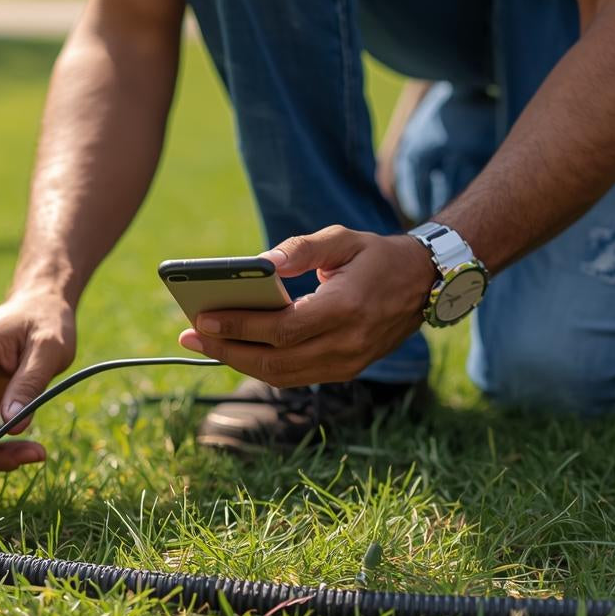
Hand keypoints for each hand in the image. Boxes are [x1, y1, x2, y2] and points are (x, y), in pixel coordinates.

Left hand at [179, 226, 433, 386]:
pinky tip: (235, 349)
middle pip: (274, 360)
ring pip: (281, 375)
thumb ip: (301, 248)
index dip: (238, 326)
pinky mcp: (345, 371)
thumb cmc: (377, 257)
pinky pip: (294, 376)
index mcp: (346, 309)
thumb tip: (259, 264)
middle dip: (226, 349)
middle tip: (189, 336)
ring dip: (238, 362)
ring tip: (204, 343)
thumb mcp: (343, 239)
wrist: (425, 285)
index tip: (201, 318)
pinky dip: (261, 366)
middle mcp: (347, 344)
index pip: (281, 328)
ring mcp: (347, 363)